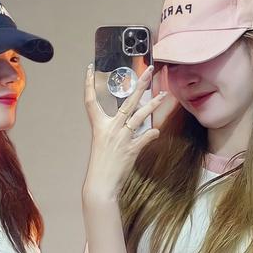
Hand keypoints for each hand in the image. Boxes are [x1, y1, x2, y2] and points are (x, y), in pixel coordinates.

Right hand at [82, 62, 163, 200]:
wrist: (101, 184)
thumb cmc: (101, 165)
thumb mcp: (103, 144)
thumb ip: (119, 133)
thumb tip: (140, 128)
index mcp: (99, 126)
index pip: (90, 101)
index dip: (88, 84)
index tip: (89, 69)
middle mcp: (111, 128)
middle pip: (127, 102)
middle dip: (139, 85)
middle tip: (149, 71)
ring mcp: (122, 138)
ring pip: (140, 116)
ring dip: (153, 104)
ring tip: (163, 94)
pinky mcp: (131, 149)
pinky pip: (146, 138)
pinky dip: (152, 134)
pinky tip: (156, 131)